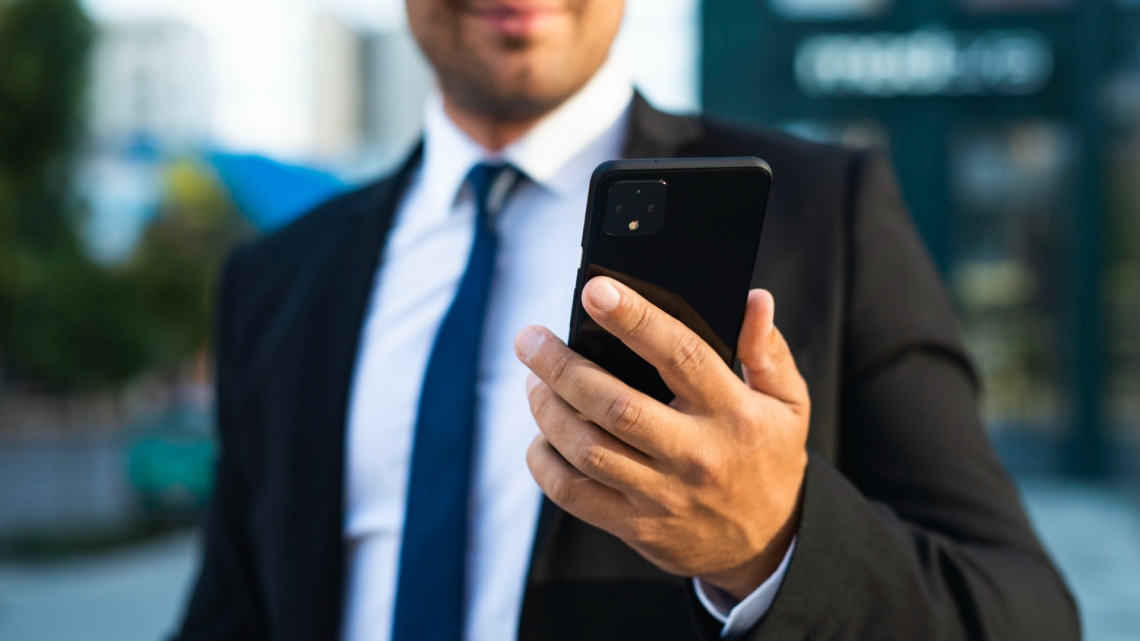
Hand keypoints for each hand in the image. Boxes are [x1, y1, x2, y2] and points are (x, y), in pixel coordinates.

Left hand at [514, 276, 809, 599]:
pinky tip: (540, 435)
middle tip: (530, 338)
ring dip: (547, 409)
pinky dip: (545, 462)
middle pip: (615, 404)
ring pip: (587, 449)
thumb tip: (755, 298)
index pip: (680, 354)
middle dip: (561, 366)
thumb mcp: (788, 403)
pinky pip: (574, 494)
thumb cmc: (770, 459)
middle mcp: (694, 453)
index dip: (635, 319)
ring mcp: (662, 494)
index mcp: (732, 412)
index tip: (595, 290)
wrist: (768, 545)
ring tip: (533, 379)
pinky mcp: (636, 526)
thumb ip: (767, 350)